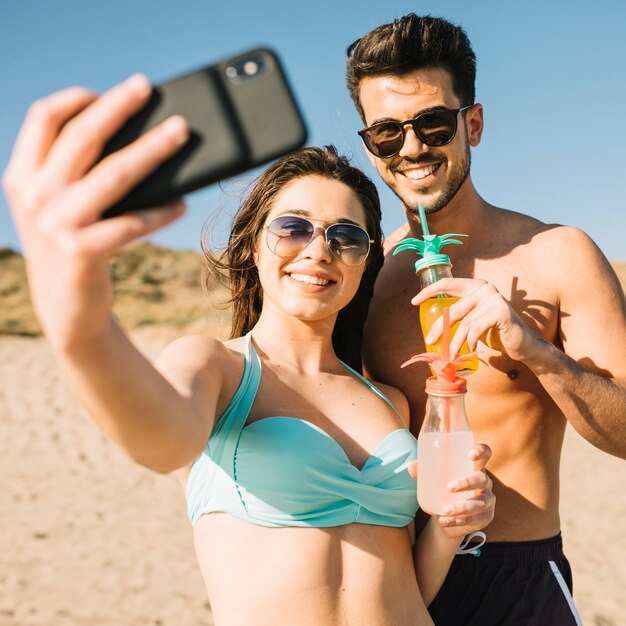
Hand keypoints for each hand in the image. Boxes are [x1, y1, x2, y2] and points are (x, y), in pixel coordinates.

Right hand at [3, 75, 188, 347]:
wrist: (67, 308)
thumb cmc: (74, 246)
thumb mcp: (61, 207)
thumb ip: (78, 174)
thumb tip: (139, 137)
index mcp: (23, 176)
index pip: (44, 118)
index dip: (78, 98)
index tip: (113, 92)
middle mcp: (34, 196)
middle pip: (83, 136)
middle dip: (119, 106)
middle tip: (147, 87)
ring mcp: (56, 224)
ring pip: (114, 174)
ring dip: (152, 149)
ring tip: (180, 133)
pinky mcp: (82, 251)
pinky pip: (132, 223)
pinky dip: (161, 212)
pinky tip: (181, 203)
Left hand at [408, 443, 495, 537]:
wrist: (452, 517)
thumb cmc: (446, 489)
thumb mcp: (437, 478)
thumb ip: (425, 471)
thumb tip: (411, 466)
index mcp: (474, 467)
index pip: (485, 453)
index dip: (481, 451)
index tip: (470, 454)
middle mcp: (485, 482)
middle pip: (482, 479)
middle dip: (466, 482)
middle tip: (449, 486)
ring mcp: (487, 500)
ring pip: (479, 502)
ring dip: (461, 507)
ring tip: (444, 510)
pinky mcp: (485, 517)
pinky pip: (474, 519)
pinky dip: (457, 521)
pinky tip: (444, 521)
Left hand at [411, 277, 541, 361]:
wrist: (523, 345)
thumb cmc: (495, 333)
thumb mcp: (473, 321)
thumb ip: (459, 315)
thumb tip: (432, 328)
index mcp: (475, 286)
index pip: (447, 284)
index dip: (429, 291)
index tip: (414, 301)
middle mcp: (484, 288)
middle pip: (453, 309)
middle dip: (439, 328)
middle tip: (429, 340)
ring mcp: (494, 298)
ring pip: (465, 323)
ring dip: (455, 341)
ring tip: (451, 354)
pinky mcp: (501, 312)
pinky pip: (476, 329)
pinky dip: (471, 341)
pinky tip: (471, 349)